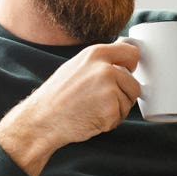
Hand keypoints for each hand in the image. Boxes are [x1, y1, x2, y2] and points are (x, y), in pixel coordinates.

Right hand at [0, 41, 140, 175]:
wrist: (42, 120)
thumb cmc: (57, 96)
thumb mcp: (76, 66)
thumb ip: (99, 61)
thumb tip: (122, 58)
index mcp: (96, 54)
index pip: (132, 53)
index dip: (131, 65)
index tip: (127, 72)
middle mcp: (105, 69)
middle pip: (134, 84)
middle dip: (123, 95)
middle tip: (100, 100)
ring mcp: (109, 90)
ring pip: (128, 102)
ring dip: (116, 110)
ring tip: (93, 109)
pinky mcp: (110, 110)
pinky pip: (120, 117)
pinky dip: (109, 122)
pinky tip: (91, 118)